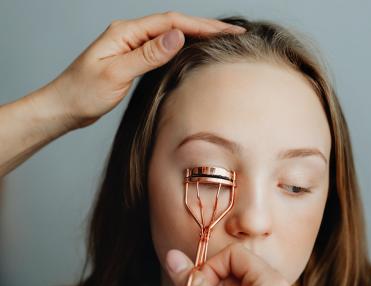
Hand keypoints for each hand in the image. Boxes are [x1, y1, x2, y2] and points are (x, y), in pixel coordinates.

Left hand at [43, 11, 244, 128]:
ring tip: (223, 39)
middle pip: (175, 24)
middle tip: (235, 33)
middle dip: (206, 27)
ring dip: (197, 35)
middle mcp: (131, 34)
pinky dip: (184, 48)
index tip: (228, 31)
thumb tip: (178, 36)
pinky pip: (164, 48)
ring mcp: (132, 45)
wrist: (64, 107)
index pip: (172, 22)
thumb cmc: (83, 92)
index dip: (203, 25)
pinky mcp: (134, 59)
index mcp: (126, 32)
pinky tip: (196, 52)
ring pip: (171, 35)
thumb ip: (148, 54)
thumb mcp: (117, 73)